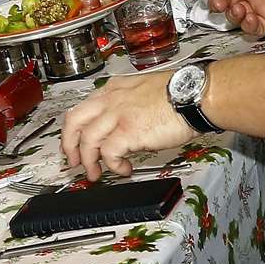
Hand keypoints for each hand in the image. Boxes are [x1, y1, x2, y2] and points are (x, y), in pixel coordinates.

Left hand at [60, 72, 190, 179]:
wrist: (195, 94)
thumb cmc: (180, 93)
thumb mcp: (144, 91)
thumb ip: (128, 105)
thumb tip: (124, 128)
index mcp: (114, 89)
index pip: (83, 108)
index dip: (75, 129)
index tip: (77, 142)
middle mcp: (111, 100)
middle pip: (74, 122)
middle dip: (69, 145)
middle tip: (74, 161)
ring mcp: (118, 114)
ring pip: (87, 140)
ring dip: (89, 162)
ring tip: (96, 174)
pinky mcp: (128, 131)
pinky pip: (108, 153)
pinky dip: (113, 165)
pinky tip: (124, 169)